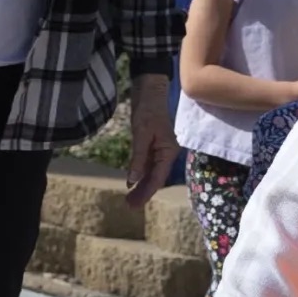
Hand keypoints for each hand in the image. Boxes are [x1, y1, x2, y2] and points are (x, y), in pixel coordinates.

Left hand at [124, 74, 177, 208]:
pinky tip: (131, 182)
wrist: (149, 90)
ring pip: (150, 172)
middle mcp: (165, 153)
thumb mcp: (141, 132)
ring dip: (140, 185)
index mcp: (168, 151)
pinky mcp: (151, 144)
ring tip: (129, 199)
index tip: (134, 204)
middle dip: (143, 192)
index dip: (146, 192)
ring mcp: (159, 149)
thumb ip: (138, 157)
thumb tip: (133, 179)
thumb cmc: (148, 109)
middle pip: (155, 178)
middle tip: (129, 206)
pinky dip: (139, 173)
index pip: (157, 178)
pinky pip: (146, 164)